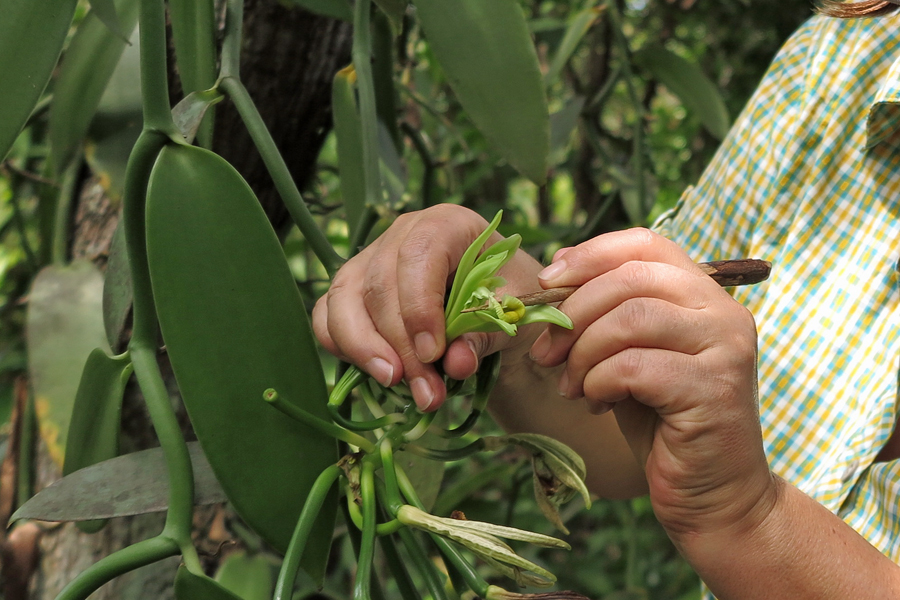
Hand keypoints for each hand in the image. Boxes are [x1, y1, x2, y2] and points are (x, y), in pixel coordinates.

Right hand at [312, 205, 543, 410]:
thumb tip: (456, 363)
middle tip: (428, 392)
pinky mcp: (352, 289)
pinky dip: (343, 348)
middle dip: (400, 346)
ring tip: (396, 384)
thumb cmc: (510, 298)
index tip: (435, 355)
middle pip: (380, 285)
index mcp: (448, 224)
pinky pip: (328, 316)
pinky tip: (375, 372)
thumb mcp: (513, 313)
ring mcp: (371, 259)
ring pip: (344, 300)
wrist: (500, 307)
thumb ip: (485, 335)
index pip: (418, 255)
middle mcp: (402, 233)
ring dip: (365, 350)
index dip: (419, 308)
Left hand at [529, 227, 776, 538]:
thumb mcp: (627, 356)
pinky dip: (600, 383)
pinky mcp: (714, 388)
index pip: (645, 243)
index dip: (589, 254)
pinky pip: (635, 367)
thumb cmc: (662, 422)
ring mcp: (725, 348)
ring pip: (631, 318)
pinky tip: (598, 404)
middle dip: (573, 312)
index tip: (547, 282)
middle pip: (631, 277)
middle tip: (545, 352)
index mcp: (703, 294)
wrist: (710, 494)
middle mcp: (723, 312)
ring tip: (571, 385)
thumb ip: (604, 316)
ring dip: (583, 352)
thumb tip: (553, 279)